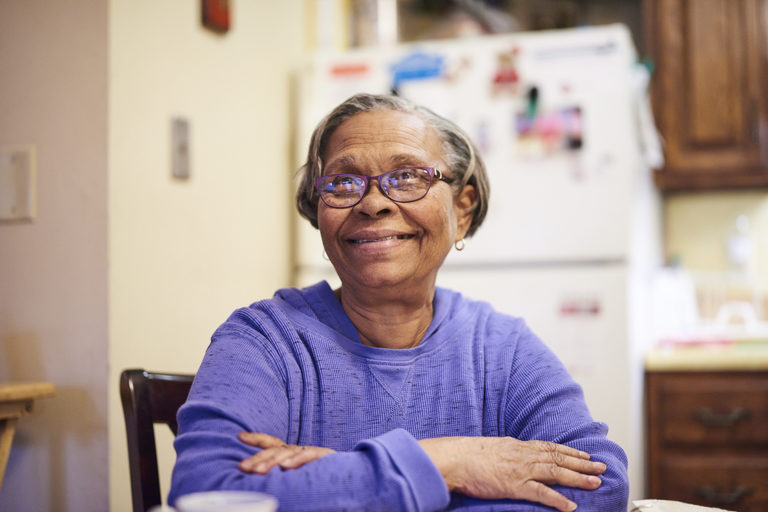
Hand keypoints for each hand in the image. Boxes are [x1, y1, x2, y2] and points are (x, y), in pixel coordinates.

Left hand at [237, 432, 334, 473]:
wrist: (350, 472)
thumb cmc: (319, 474)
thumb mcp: (295, 471)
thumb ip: (281, 472)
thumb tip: (257, 475)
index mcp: (289, 452)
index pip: (270, 443)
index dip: (256, 438)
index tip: (239, 436)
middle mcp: (297, 449)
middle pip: (274, 451)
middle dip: (257, 459)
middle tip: (242, 467)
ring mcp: (309, 451)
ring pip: (287, 454)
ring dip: (272, 462)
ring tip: (258, 470)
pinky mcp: (323, 455)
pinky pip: (308, 456)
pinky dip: (297, 460)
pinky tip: (286, 466)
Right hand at [419, 436, 605, 511]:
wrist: (454, 458)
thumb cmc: (467, 455)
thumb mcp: (492, 448)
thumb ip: (506, 452)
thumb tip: (512, 456)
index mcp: (518, 446)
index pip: (550, 447)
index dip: (570, 452)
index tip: (585, 455)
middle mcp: (523, 455)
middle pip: (559, 458)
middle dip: (583, 463)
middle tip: (602, 468)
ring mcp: (520, 469)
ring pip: (556, 472)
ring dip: (578, 478)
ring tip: (596, 483)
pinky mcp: (514, 485)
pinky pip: (540, 493)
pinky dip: (557, 500)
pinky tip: (570, 506)